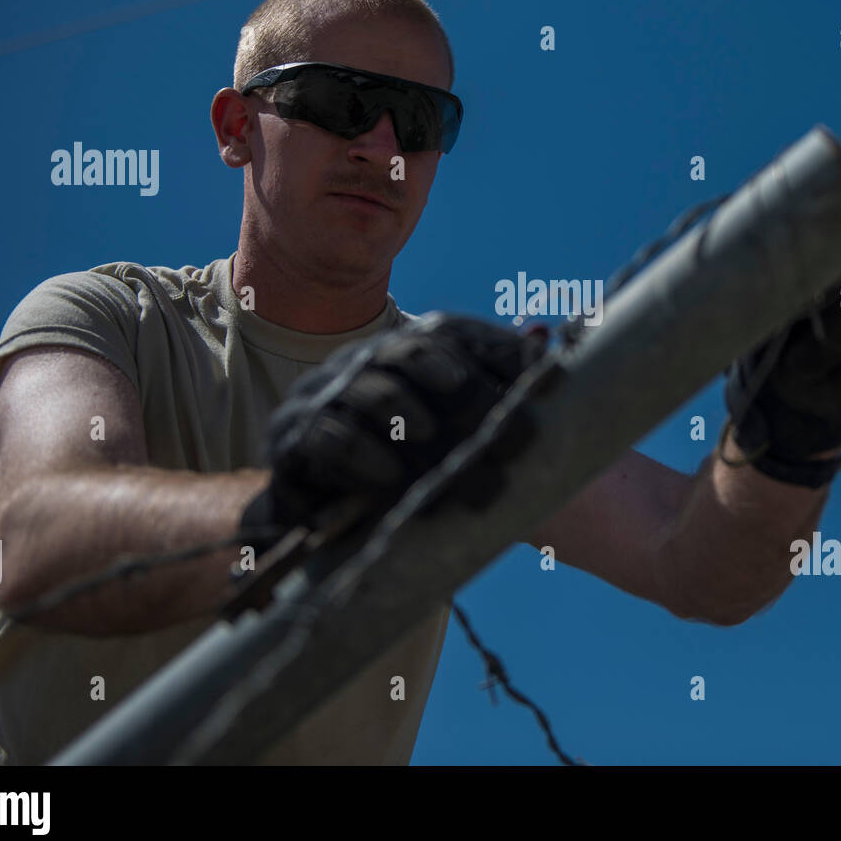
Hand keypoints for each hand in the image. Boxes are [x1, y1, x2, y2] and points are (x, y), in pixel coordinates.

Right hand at [245, 314, 547, 545]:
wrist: (321, 509)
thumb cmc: (404, 460)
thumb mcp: (456, 425)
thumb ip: (498, 382)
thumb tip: (545, 337)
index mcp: (405, 349)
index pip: (451, 332)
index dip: (495, 354)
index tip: (536, 389)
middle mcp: (366, 360)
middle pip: (417, 354)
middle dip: (470, 400)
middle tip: (511, 445)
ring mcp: (327, 393)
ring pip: (377, 393)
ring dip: (418, 425)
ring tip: (449, 462)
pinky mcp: (295, 436)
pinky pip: (332, 436)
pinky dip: (367, 458)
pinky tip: (393, 479)